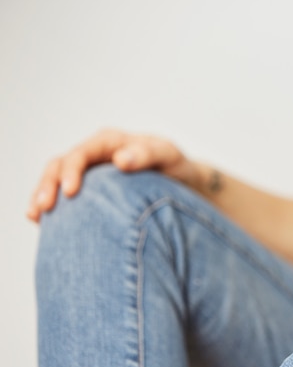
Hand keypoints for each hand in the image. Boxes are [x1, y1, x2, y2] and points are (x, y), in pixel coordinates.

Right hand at [27, 128, 200, 222]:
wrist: (183, 183)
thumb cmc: (176, 166)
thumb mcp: (168, 156)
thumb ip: (147, 154)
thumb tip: (120, 160)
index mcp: (111, 142)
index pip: (82, 152)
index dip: (72, 170)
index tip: (72, 191)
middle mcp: (95, 156)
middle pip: (61, 165)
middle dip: (49, 185)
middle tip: (44, 208)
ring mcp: (90, 174)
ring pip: (56, 181)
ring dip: (43, 196)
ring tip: (35, 217)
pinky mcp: (90, 192)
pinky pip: (65, 197)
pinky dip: (53, 208)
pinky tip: (43, 224)